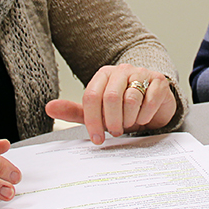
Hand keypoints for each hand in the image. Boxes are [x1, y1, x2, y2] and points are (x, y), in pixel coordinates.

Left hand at [46, 64, 175, 144]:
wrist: (154, 103)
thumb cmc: (123, 108)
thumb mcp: (98, 112)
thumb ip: (75, 111)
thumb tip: (49, 108)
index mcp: (103, 75)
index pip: (91, 96)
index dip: (92, 121)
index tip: (97, 138)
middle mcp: (121, 70)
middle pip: (110, 97)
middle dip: (112, 121)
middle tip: (116, 131)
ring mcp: (141, 73)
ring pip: (130, 100)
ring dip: (129, 119)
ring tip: (129, 123)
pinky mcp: (159, 81)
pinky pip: (149, 101)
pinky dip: (145, 116)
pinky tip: (143, 117)